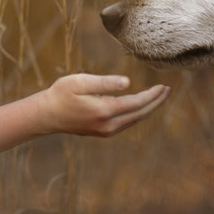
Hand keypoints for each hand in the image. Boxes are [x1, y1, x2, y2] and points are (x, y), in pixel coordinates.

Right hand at [36, 73, 169, 137]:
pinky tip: (140, 106)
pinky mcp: (102, 132)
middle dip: (155, 102)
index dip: (152, 95)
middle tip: (167, 90)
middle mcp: (109, 125)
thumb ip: (105, 82)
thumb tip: (128, 83)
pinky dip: (137, 114)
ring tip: (157, 96)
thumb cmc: (61, 94)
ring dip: (147, 108)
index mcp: (105, 111)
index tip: (164, 86)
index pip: (137, 103)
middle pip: (140, 114)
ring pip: (134, 120)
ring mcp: (106, 131)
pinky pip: (126, 123)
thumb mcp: (80, 82)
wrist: (47, 115)